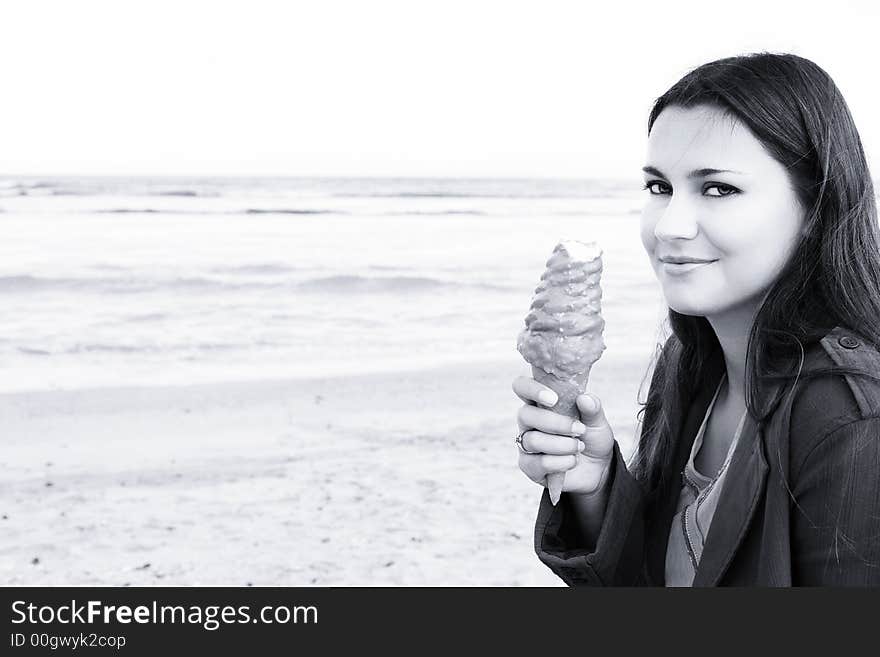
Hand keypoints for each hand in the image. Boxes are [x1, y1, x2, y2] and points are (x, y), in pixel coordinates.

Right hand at [512, 375, 614, 496]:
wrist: (598, 468)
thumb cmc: (591, 438)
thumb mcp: (597, 422)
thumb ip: (592, 409)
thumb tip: (584, 398)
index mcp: (541, 403)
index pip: (522, 387)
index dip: (531, 389)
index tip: (553, 398)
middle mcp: (529, 422)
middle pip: (525, 415)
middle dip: (555, 423)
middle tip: (580, 429)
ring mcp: (526, 444)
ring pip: (532, 440)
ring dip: (561, 445)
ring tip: (579, 447)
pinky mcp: (529, 466)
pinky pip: (537, 463)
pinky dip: (560, 462)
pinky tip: (572, 461)